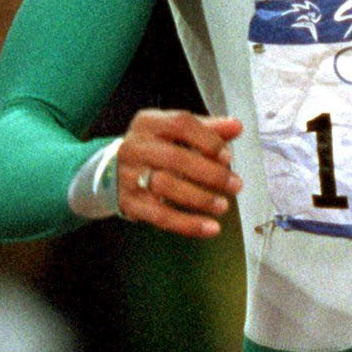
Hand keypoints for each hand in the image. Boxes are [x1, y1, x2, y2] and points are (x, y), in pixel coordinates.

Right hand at [118, 109, 243, 236]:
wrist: (114, 173)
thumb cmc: (155, 150)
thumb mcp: (176, 134)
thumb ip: (208, 129)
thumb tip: (237, 126)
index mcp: (149, 123)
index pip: (180, 124)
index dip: (207, 140)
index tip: (228, 156)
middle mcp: (135, 147)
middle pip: (174, 157)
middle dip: (210, 173)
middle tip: (235, 185)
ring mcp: (130, 176)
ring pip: (166, 187)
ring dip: (200, 198)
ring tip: (223, 206)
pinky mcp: (131, 203)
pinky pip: (160, 216)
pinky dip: (188, 224)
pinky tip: (210, 228)